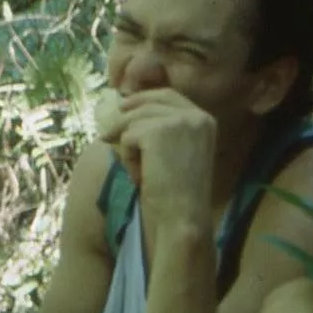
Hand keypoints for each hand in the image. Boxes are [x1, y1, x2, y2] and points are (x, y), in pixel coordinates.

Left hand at [108, 88, 214, 223]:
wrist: (183, 217)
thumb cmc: (178, 193)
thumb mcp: (178, 153)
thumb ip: (165, 130)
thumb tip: (128, 110)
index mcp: (205, 119)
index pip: (169, 95)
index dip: (144, 98)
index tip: (125, 106)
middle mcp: (195, 115)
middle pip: (149, 102)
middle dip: (125, 114)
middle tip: (107, 131)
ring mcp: (178, 121)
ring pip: (135, 120)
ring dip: (128, 145)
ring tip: (138, 171)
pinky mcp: (158, 131)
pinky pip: (128, 136)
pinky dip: (128, 157)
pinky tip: (140, 176)